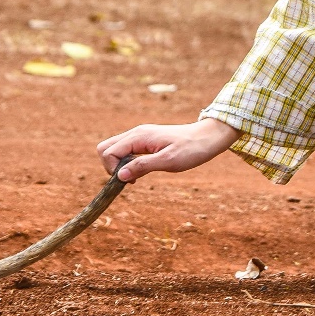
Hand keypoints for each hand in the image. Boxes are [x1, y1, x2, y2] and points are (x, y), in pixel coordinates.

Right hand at [98, 118, 238, 181]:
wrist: (208, 138)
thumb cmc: (191, 149)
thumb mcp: (168, 161)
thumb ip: (142, 166)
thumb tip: (119, 176)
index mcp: (139, 136)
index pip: (108, 151)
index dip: (112, 170)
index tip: (129, 181)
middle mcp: (136, 133)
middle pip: (105, 148)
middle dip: (110, 167)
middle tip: (129, 179)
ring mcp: (140, 137)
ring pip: (115, 150)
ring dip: (119, 166)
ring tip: (137, 177)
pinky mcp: (146, 141)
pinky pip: (126, 151)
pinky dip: (127, 163)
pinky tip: (142, 171)